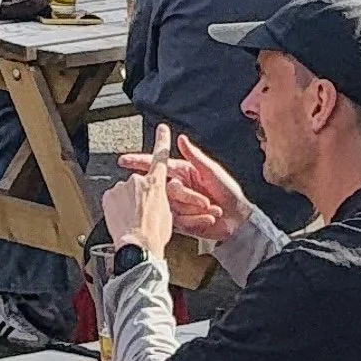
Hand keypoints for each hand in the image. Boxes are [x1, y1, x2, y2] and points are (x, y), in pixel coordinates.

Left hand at [100, 126, 174, 260]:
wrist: (138, 246)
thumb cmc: (155, 234)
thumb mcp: (168, 214)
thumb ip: (161, 199)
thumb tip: (155, 200)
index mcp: (156, 184)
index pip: (161, 158)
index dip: (162, 141)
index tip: (162, 128)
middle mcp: (138, 180)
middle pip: (137, 184)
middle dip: (138, 196)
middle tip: (141, 215)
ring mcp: (122, 187)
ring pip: (123, 192)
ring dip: (126, 203)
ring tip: (131, 221)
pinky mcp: (108, 195)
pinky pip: (112, 199)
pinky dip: (115, 208)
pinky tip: (121, 220)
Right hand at [115, 129, 247, 243]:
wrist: (236, 220)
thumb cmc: (228, 191)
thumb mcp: (212, 171)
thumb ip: (195, 156)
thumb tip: (181, 138)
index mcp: (183, 171)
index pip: (157, 164)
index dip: (140, 161)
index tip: (124, 160)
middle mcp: (176, 187)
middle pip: (166, 189)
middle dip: (187, 197)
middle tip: (206, 201)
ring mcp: (176, 205)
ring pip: (172, 206)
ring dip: (195, 209)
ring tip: (212, 209)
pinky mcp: (179, 221)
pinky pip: (179, 221)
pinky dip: (196, 220)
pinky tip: (209, 218)